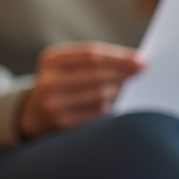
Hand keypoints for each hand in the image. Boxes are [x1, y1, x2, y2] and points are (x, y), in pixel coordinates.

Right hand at [19, 42, 144, 137]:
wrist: (36, 111)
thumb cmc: (62, 80)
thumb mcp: (67, 62)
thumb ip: (95, 58)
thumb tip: (136, 62)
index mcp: (51, 59)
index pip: (90, 55)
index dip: (118, 56)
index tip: (140, 59)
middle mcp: (49, 81)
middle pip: (96, 75)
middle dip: (124, 72)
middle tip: (142, 70)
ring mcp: (55, 104)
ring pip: (100, 95)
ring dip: (118, 89)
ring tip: (125, 84)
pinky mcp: (64, 123)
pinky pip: (98, 113)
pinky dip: (110, 105)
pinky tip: (113, 100)